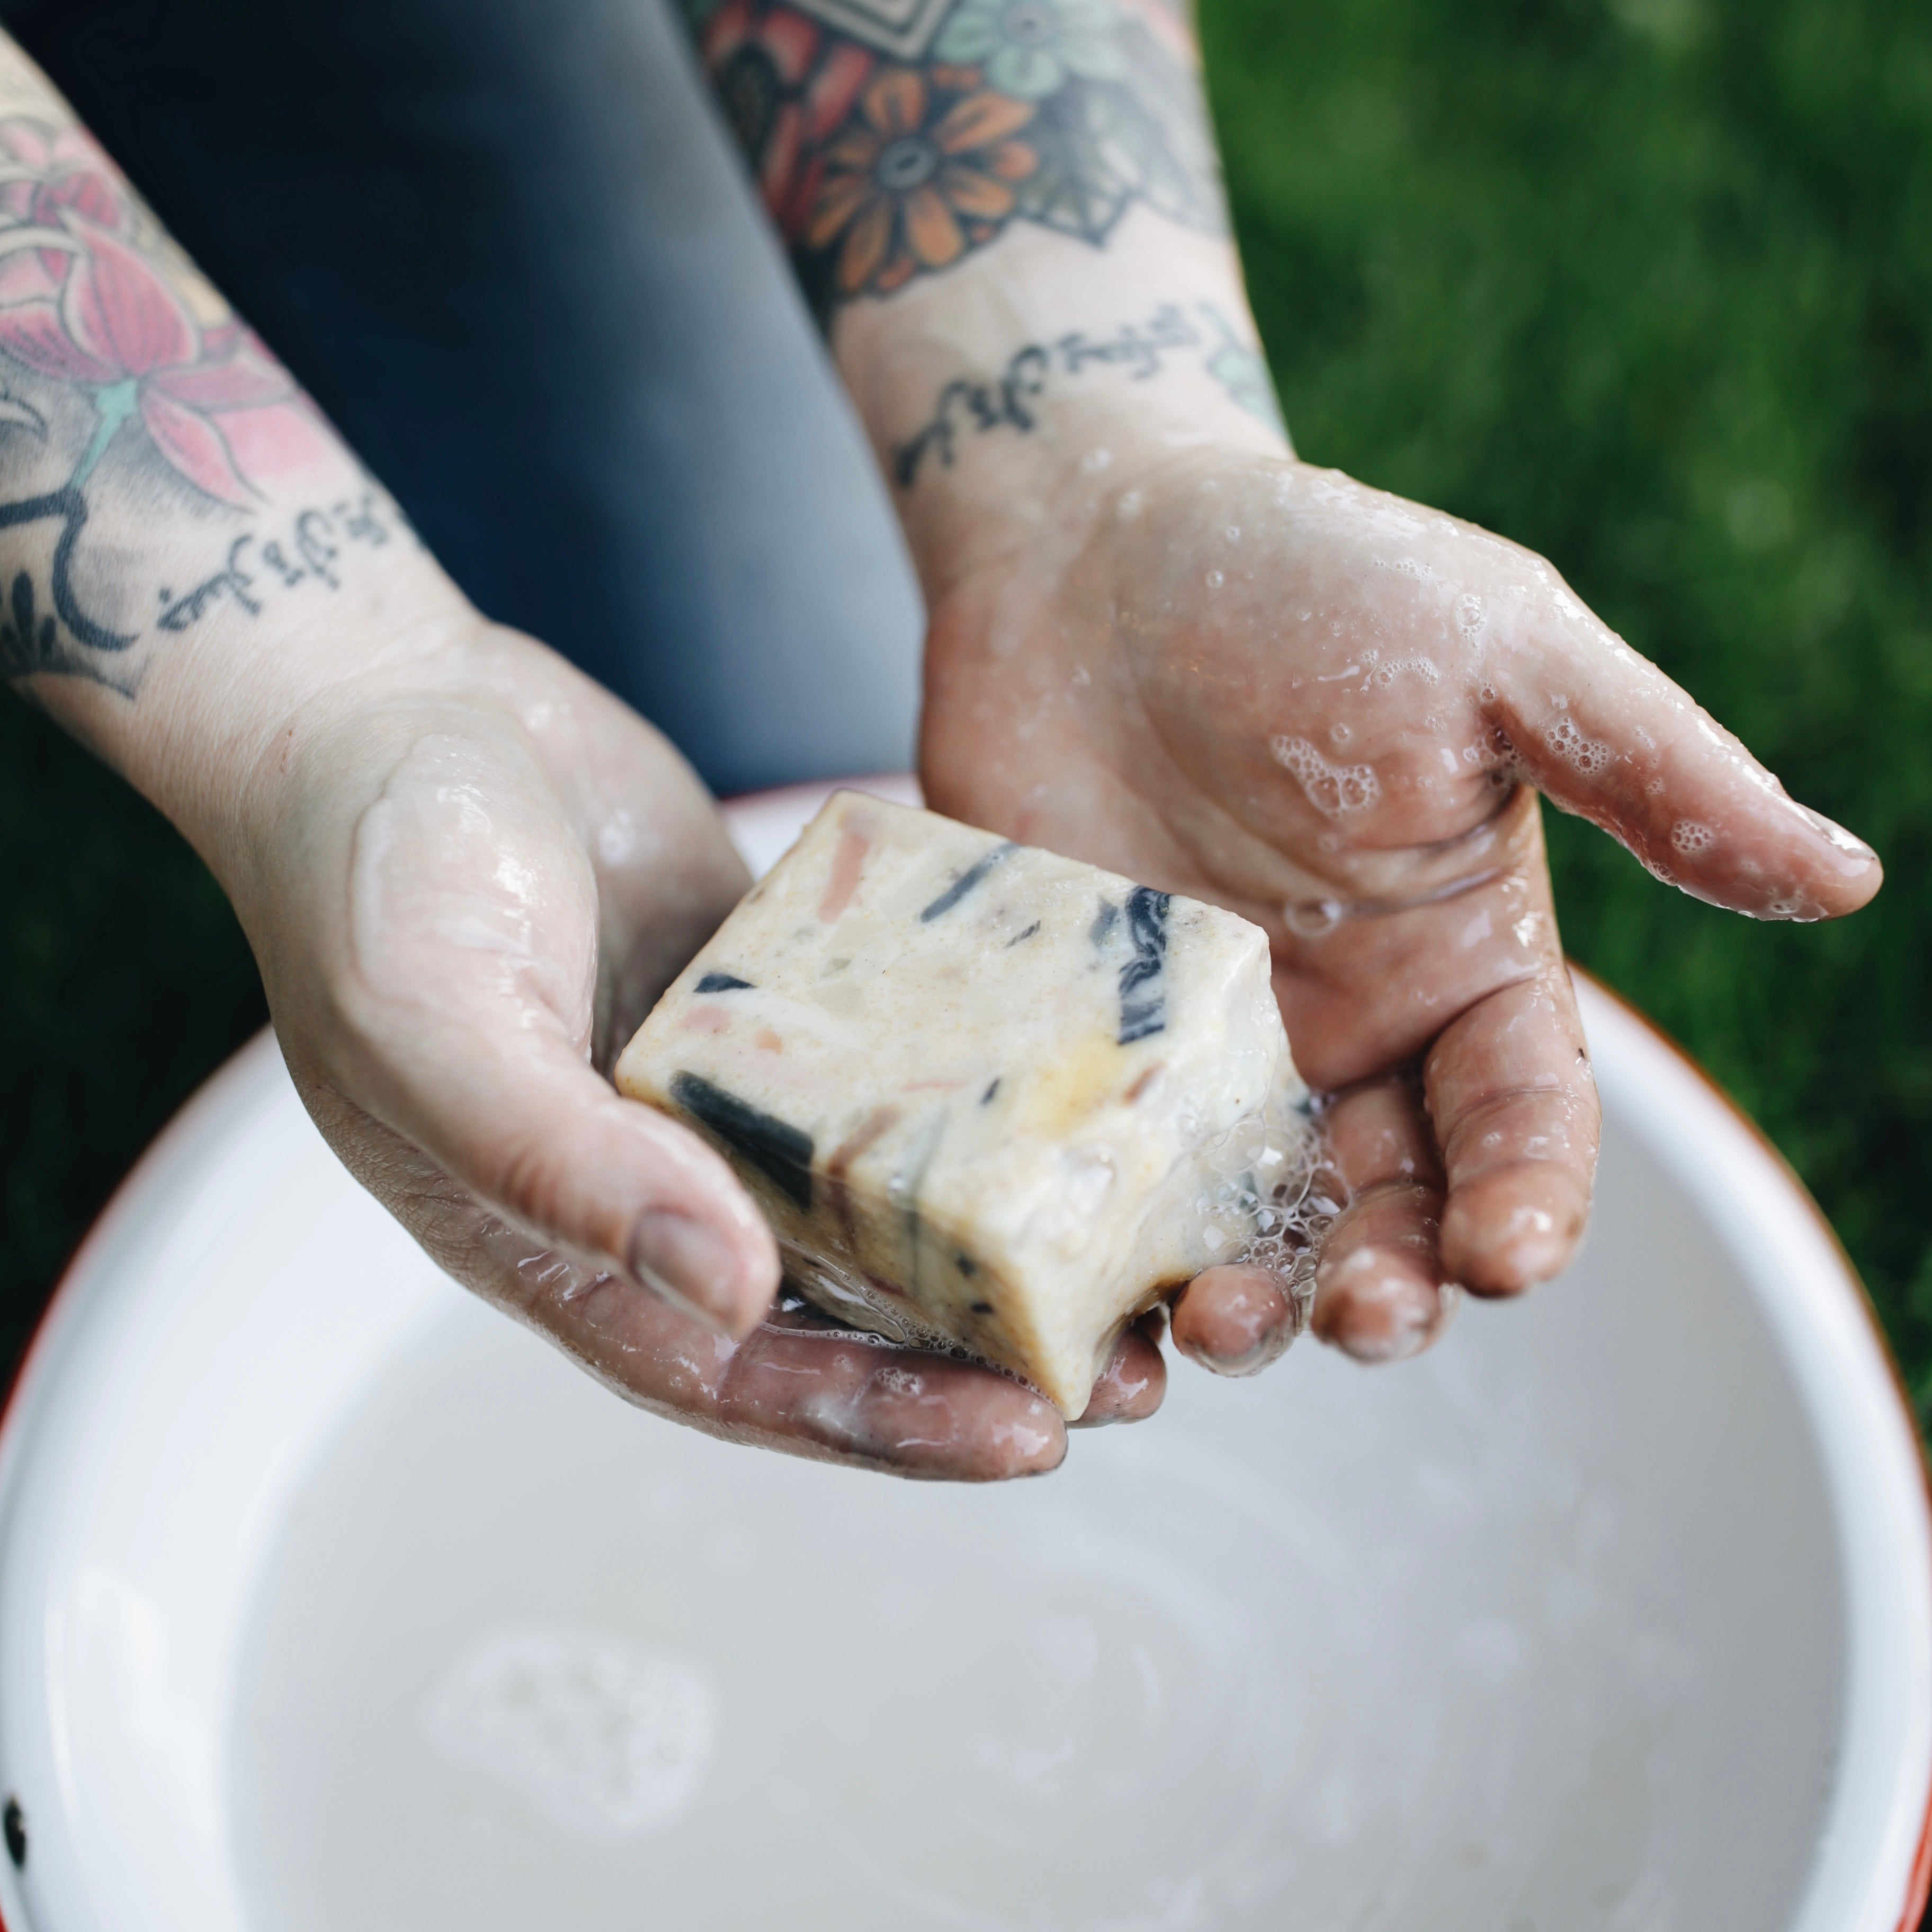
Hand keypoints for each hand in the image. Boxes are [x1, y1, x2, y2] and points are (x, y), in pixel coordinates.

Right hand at [229, 617, 1157, 1476]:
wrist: (397, 701)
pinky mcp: (771, 998)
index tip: (1019, 1436)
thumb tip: (722, 1293)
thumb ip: (562, 1167)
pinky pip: (884, 1063)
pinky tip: (1072, 1095)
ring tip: (1126, 1261)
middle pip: (829, 1311)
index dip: (874, 1422)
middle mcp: (654, 1185)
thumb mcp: (438, 1028)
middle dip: (971, 1360)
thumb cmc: (369, 870)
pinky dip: (969, 1091)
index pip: (733, 1373)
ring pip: (874, 1201)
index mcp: (560, 1239)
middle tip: (1123, 1380)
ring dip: (993, 1243)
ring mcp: (720, 1092)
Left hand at [921, 448, 1880, 1363]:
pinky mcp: (1083, 1043)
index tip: (1506, 1259)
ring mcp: (1203, 1045)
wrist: (1088, 546)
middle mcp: (1343, 1024)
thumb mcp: (1501, 658)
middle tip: (1359, 1314)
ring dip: (1252, 1301)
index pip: (1525, 1118)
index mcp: (1460, 955)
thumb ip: (1655, 774)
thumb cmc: (1306, 580)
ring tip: (1213, 1321)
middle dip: (1390, 1282)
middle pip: (1392, 1204)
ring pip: (1250, 1225)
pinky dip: (1094, 1255)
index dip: (1531, 1201)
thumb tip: (1845, 878)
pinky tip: (1082, 1298)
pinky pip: (1099, 1182)